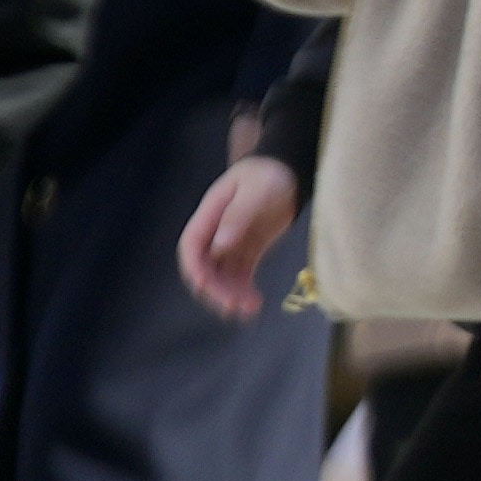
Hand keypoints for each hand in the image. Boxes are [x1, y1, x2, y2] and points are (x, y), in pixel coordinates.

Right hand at [177, 154, 297, 321]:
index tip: (204, 285)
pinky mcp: (248, 251)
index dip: (195, 267)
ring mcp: (231, 243)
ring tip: (249, 309)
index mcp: (209, 215)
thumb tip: (219, 245)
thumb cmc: (269, 174)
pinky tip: (254, 303)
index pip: (192, 246)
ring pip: (223, 276)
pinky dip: (244, 290)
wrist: (288, 171)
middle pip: (206, 267)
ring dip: (231, 294)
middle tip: (233, 305)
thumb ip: (239, 215)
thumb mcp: (257, 190)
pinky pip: (241, 275)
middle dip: (216, 288)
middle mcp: (215, 233)